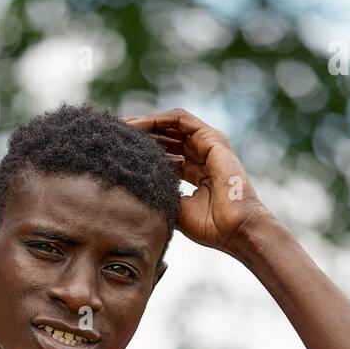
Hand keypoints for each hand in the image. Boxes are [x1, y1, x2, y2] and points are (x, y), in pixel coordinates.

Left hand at [123, 107, 271, 256]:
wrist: (235, 229)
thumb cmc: (210, 227)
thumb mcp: (175, 209)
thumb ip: (160, 194)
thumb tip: (134, 190)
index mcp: (196, 173)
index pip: (165, 155)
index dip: (143, 153)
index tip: (119, 155)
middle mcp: (202, 156)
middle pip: (166, 138)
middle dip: (141, 135)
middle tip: (114, 136)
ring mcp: (208, 145)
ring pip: (171, 125)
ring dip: (145, 124)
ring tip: (121, 127)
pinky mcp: (212, 138)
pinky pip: (179, 119)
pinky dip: (157, 120)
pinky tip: (138, 125)